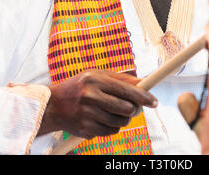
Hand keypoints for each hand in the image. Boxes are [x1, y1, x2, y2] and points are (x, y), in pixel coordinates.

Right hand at [38, 70, 157, 138]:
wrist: (53, 105)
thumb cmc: (80, 86)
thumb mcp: (97, 75)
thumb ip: (120, 78)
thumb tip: (144, 83)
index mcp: (96, 79)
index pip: (127, 89)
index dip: (144, 97)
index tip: (154, 101)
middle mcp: (91, 96)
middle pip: (126, 108)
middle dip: (135, 109)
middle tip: (135, 108)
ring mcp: (87, 114)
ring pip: (120, 122)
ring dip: (124, 119)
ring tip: (117, 112)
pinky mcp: (85, 129)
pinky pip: (110, 132)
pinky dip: (113, 127)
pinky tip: (106, 119)